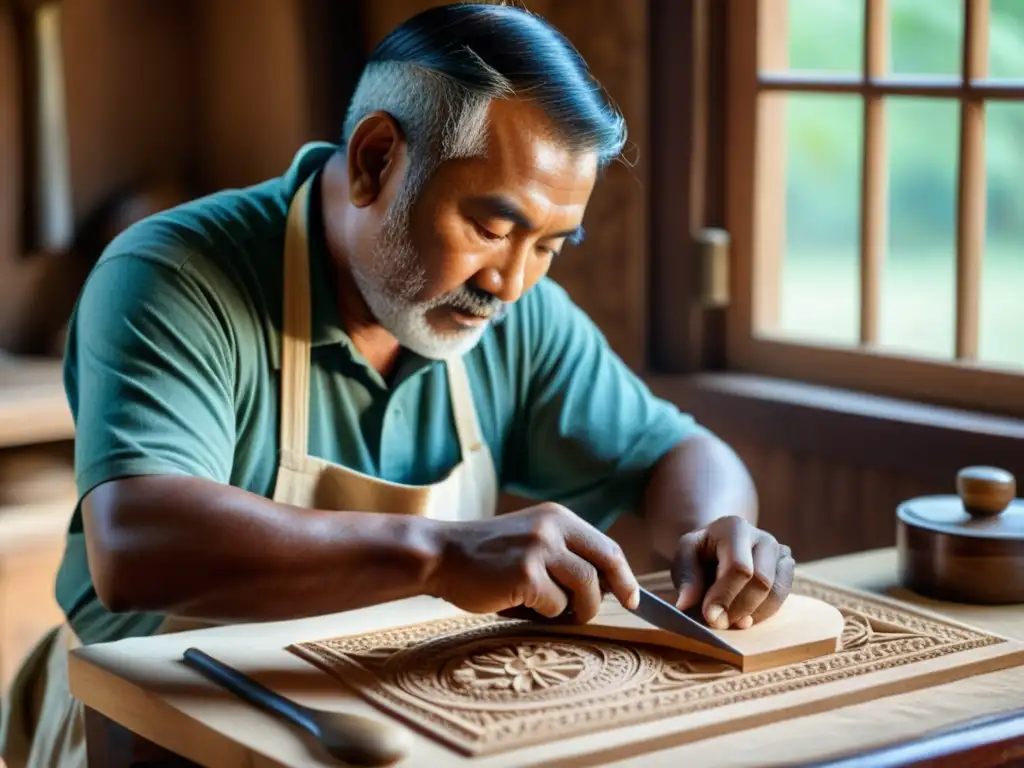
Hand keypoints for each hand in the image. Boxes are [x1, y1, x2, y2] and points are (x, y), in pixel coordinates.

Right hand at [425, 503, 639, 622]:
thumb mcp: (530, 540)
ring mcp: (540, 548)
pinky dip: (545, 614)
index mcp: (557, 517)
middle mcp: (553, 527)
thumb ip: (563, 554)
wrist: (441, 555)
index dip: (624, 574)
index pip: (606, 546)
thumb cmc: (485, 557)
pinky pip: (555, 604)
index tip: (633, 596)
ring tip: (555, 612)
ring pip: (586, 587)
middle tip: (619, 608)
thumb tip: (604, 586)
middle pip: (605, 563)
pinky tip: (523, 607)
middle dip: (619, 590)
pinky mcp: (525, 573)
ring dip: (577, 608)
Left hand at [671, 516, 793, 629]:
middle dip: (739, 608)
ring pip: (776, 592)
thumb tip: (685, 604)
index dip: (726, 595)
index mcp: (734, 528)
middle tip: (720, 623)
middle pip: (762, 580)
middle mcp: (763, 537)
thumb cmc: (701, 552)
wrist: (720, 545)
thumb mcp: (685, 556)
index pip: (739, 567)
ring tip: (731, 620)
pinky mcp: (787, 567)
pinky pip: (783, 597)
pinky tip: (745, 616)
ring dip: (752, 613)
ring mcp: (780, 552)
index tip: (710, 616)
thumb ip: (685, 577)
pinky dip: (763, 613)